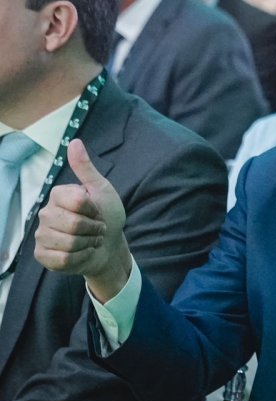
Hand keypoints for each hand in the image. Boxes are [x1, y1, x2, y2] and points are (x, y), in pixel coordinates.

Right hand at [34, 139, 131, 301]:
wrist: (109, 244)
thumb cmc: (107, 215)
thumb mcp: (102, 189)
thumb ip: (86, 168)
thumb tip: (74, 141)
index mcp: (58, 195)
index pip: (78, 202)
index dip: (94, 210)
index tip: (97, 210)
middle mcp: (45, 213)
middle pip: (72, 225)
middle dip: (93, 229)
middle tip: (96, 228)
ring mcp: (42, 235)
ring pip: (68, 244)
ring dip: (88, 244)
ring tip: (90, 240)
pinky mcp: (43, 255)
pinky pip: (62, 259)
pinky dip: (80, 258)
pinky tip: (82, 253)